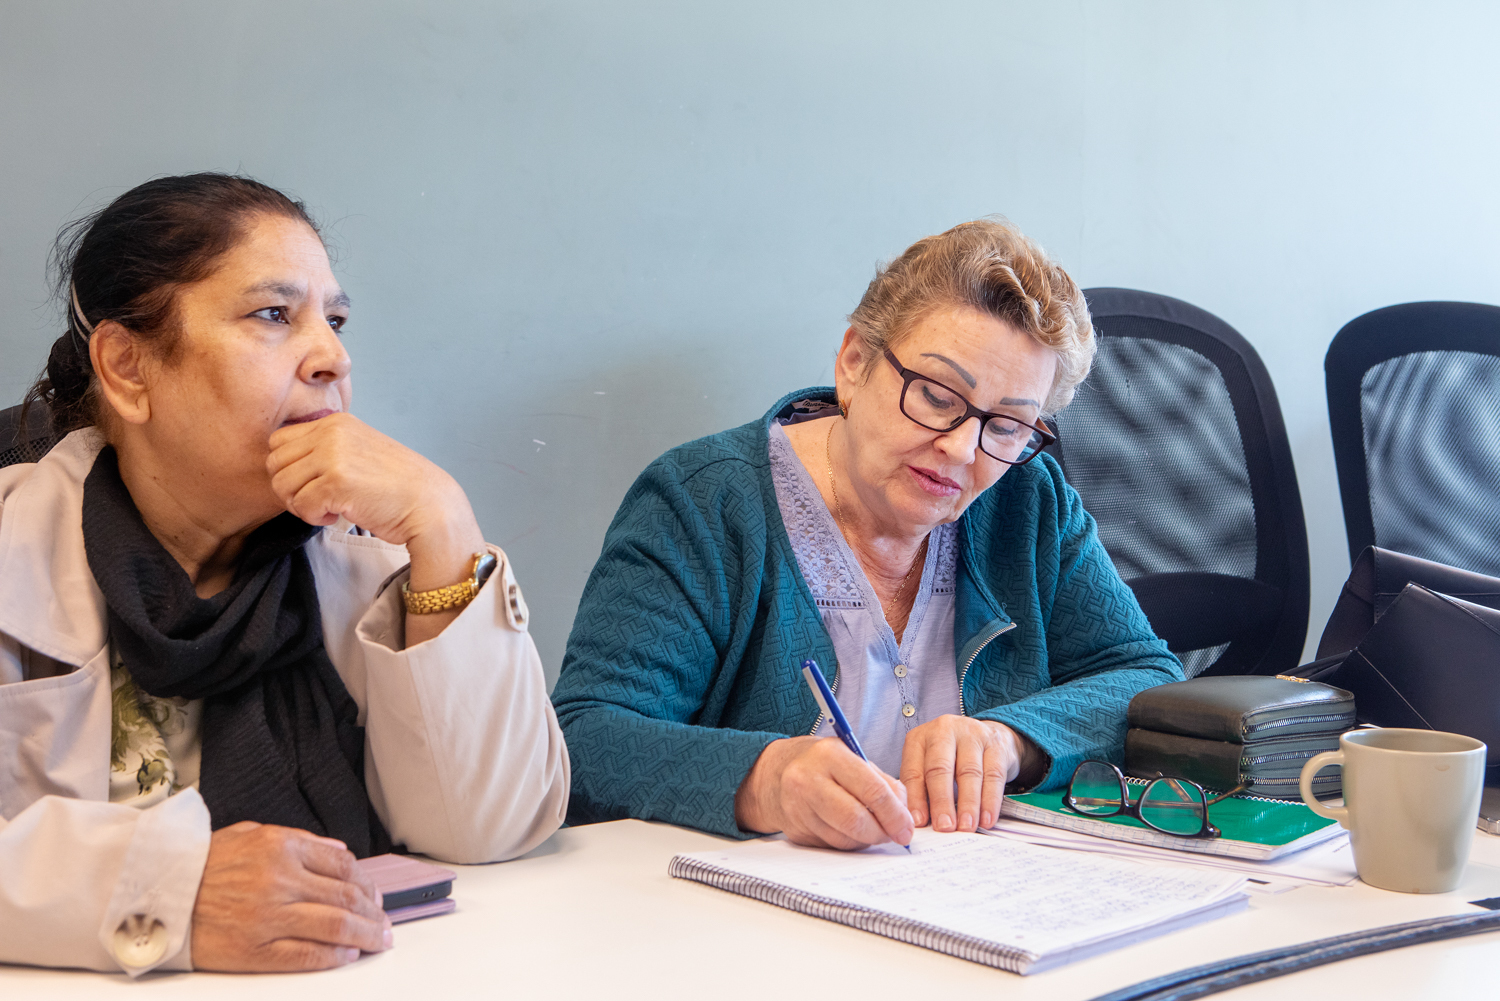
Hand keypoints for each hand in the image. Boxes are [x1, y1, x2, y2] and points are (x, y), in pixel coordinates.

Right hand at [190, 822, 391, 971]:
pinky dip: (334, 956)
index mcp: (281, 847)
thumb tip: (339, 852)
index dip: (367, 883)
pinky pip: (306, 955)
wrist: (152, 894)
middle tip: (386, 923)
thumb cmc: (200, 865)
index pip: (344, 865)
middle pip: (347, 897)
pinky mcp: (255, 950)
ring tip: (378, 941)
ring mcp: (269, 917)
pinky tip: (347, 956)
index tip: (376, 895)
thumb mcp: (250, 835)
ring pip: (336, 926)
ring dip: (365, 935)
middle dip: (375, 913)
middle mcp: (280, 880)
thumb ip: (299, 841)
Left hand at [266, 412, 477, 551]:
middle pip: (274, 463)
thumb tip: (283, 466)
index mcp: (335, 421)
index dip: (289, 469)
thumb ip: (324, 448)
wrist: (429, 504)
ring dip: (301, 505)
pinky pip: (301, 505)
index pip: (279, 441)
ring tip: (328, 508)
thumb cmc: (396, 486)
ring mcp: (333, 455)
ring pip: (282, 485)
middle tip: (316, 501)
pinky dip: (315, 518)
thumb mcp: (358, 451)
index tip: (313, 484)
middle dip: (289, 488)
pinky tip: (338, 516)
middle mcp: (331, 432)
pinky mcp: (336, 482)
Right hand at [734, 736, 913, 849]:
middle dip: (882, 833)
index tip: (907, 828)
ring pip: (845, 839)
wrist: (773, 773)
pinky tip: (851, 831)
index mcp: (829, 756)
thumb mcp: (851, 757)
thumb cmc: (819, 763)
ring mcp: (798, 809)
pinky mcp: (796, 832)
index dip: (895, 814)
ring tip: (873, 830)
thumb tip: (904, 814)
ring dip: (867, 840)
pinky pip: (832, 846)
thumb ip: (882, 781)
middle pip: (856, 820)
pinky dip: (849, 843)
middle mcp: (809, 781)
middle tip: (895, 835)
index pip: (872, 790)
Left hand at [899, 716, 1039, 832]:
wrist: (986, 735)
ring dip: (968, 804)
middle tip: (944, 826)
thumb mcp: (928, 763)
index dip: (916, 798)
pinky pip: (994, 775)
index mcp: (919, 738)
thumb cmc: (951, 756)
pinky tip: (986, 818)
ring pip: (969, 772)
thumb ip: (921, 788)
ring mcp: (972, 735)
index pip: (914, 770)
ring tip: (966, 826)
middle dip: (942, 801)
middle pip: (941, 768)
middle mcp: (944, 731)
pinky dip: (990, 800)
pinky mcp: (996, 745)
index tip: (919, 822)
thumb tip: (919, 822)